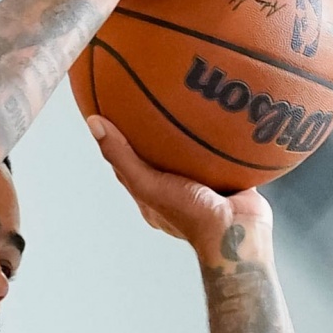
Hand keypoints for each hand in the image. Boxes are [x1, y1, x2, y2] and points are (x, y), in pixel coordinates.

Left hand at [87, 115, 272, 260]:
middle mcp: (176, 192)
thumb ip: (121, 156)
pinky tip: (224, 115)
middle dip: (155, 134)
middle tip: (153, 101)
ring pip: (192, 156)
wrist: (239, 230)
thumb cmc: (190, 213)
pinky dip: (222, 138)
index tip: (114, 112)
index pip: (128, 165)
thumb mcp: (148, 183)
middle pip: (159, 158)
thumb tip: (94, 122)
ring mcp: (204, 188)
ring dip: (190, 134)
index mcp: (153, 197)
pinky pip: (225, 155)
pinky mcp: (230, 181)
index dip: (118, 140)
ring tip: (190, 101)